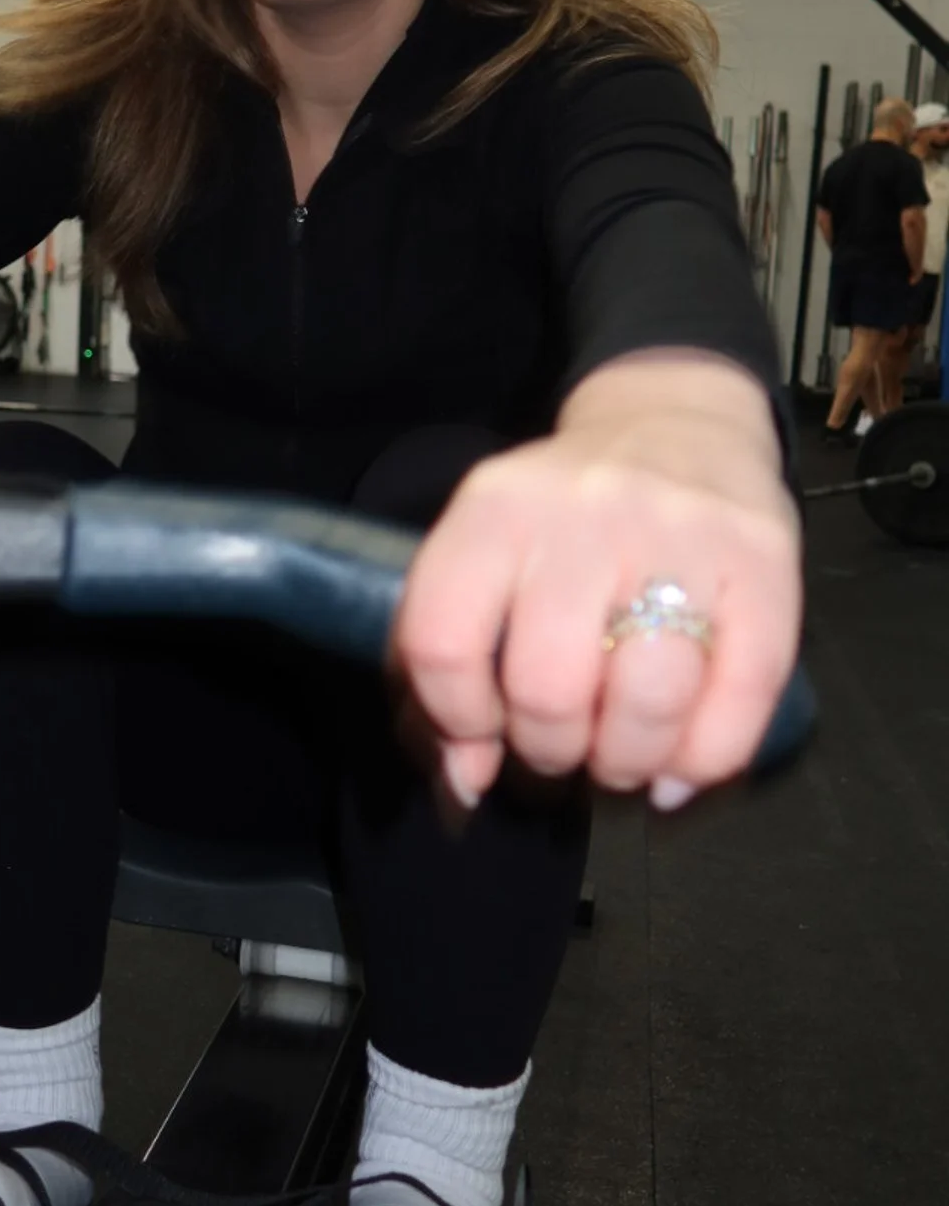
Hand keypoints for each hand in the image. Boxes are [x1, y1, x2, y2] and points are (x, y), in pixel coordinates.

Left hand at [392, 353, 801, 813]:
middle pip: (549, 687)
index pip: (443, 640)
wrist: (679, 424)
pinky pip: (741, 697)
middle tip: (564, 749)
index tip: (483, 735)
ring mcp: (680, 534)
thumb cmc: (565, 519)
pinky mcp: (763, 562)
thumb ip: (450, 665)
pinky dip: (705, 759)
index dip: (455, 717)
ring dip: (628, 761)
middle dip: (550, 751)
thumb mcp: (488, 557)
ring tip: (623, 757)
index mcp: (496, 510)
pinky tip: (680, 768)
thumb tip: (467, 781)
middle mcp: (583, 514)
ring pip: (647, 698)